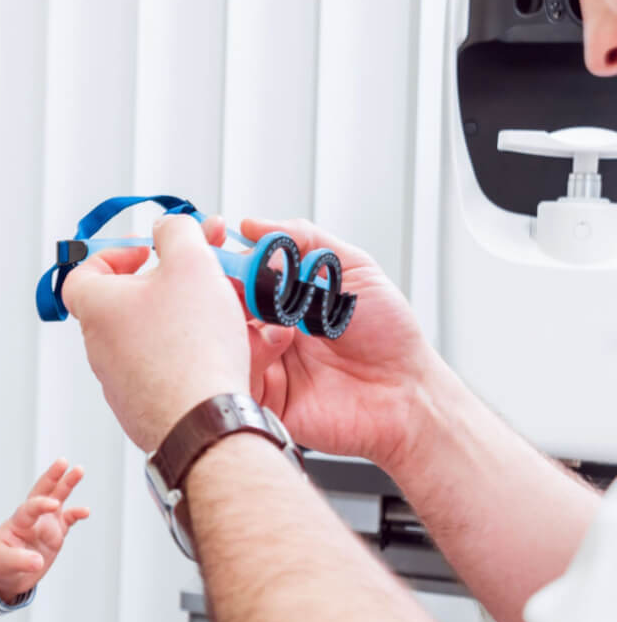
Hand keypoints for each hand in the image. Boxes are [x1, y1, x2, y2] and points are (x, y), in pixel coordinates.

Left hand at [0, 460, 88, 602]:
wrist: (7, 574)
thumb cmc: (0, 564)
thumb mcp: (4, 563)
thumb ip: (20, 561)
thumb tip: (38, 562)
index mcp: (17, 522)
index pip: (29, 508)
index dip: (41, 505)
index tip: (54, 504)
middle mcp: (32, 518)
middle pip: (42, 492)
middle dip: (52, 476)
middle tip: (63, 462)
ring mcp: (45, 524)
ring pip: (58, 499)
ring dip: (67, 484)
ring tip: (79, 470)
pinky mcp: (56, 533)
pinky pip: (68, 520)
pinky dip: (76, 514)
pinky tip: (85, 511)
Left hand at [60, 214, 251, 450]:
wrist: (203, 420)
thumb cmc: (191, 344)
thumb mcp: (190, 261)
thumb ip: (177, 231)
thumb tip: (168, 227)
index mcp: (96, 308)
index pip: (83, 272)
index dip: (115, 255)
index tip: (149, 253)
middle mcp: (99, 347)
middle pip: (125, 304)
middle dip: (165, 285)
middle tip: (201, 278)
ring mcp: (119, 382)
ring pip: (150, 339)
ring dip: (183, 321)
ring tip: (224, 314)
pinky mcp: (144, 409)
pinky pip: (165, 372)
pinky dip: (190, 357)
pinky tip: (224, 352)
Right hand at [237, 218, 441, 471]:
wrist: (406, 392)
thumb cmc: (389, 336)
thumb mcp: (354, 269)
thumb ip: (305, 239)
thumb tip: (253, 226)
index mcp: (282, 298)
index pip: (234, 270)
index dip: (219, 253)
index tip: (214, 235)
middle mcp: (265, 327)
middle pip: (217, 302)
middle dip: (222, 284)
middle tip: (239, 278)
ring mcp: (261, 361)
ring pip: (220, 336)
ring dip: (240, 318)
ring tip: (277, 317)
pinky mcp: (261, 395)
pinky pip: (234, 374)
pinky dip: (248, 353)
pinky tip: (278, 343)